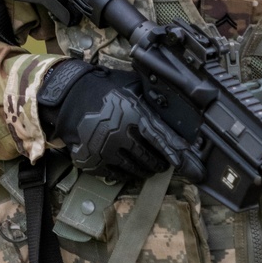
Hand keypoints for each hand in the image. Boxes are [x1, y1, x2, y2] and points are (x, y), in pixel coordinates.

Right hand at [38, 61, 203, 181]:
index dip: (178, 154)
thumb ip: (151, 99)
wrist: (68, 98)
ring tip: (150, 167)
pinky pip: (117, 174)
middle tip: (165, 163)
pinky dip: (127, 174)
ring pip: (135, 169)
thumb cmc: (103, 89)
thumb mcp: (131, 87)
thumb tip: (176, 108)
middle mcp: (121, 135)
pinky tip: (130, 169)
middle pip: (150, 158)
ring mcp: (106, 150)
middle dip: (161, 163)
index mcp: (133, 115)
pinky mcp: (94, 161)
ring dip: (146, 170)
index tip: (193, 167)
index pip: (162, 140)